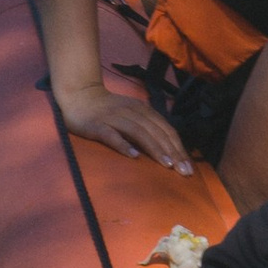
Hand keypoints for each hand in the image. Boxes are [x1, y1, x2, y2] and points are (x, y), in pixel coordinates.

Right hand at [53, 74, 190, 172]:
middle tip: (183, 171)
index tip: (188, 168)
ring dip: (155, 148)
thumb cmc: (109, 110)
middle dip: (172, 152)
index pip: (165, 129)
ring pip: (139, 133)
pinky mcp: (97, 125)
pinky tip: (134, 156)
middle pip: (156, 132)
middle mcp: (132, 112)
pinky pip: (112, 135)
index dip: (178, 147)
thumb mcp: (133, 115)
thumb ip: (148, 127)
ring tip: (167, 164)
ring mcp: (114, 118)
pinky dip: (124, 145)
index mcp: (143, 110)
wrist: (80, 96)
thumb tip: (170, 149)